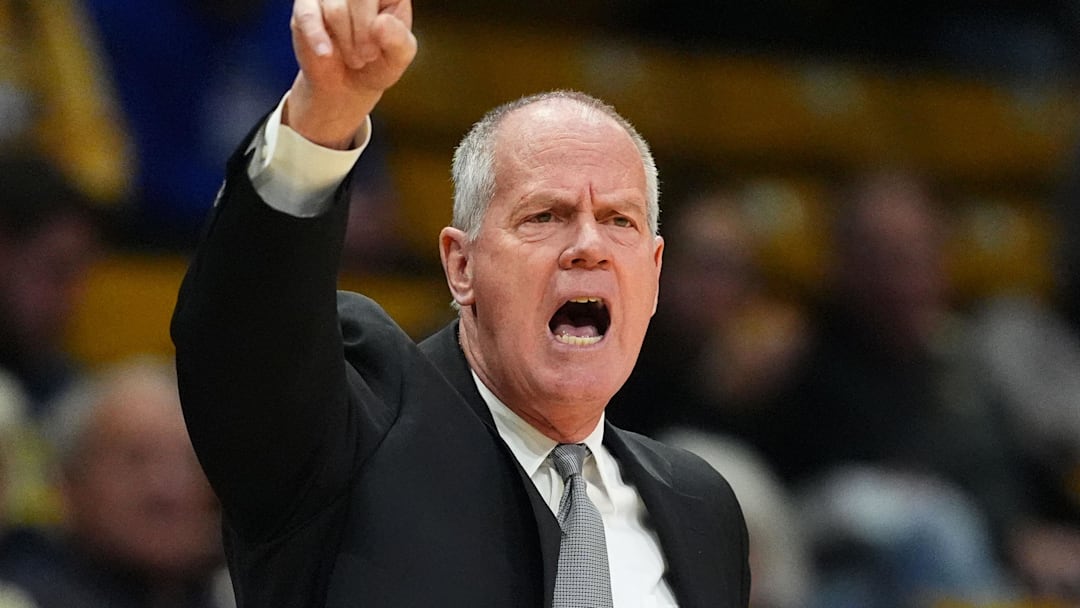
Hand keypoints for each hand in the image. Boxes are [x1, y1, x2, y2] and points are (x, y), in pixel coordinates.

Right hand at [285, 0, 415, 148]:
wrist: (346, 85)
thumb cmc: (377, 63)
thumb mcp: (398, 57)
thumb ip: (399, 40)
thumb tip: (380, 23)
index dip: (383, 25)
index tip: (381, 47)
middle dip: (364, 34)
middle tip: (367, 56)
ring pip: (336, 10)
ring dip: (347, 43)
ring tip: (353, 57)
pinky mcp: (306, 6)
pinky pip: (308, 15)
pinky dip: (318, 38)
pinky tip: (326, 53)